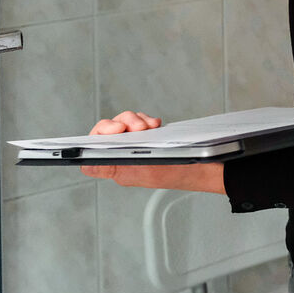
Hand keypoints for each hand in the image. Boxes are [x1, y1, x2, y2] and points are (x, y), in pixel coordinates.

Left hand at [80, 110, 225, 193]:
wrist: (206, 168)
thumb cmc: (178, 173)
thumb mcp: (144, 171)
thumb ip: (114, 166)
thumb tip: (86, 165)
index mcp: (118, 167)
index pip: (93, 150)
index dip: (99, 135)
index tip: (116, 129)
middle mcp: (124, 156)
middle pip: (108, 131)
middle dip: (122, 122)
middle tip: (139, 127)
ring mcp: (137, 147)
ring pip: (124, 124)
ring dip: (135, 119)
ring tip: (149, 125)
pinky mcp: (149, 139)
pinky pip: (139, 123)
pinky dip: (145, 119)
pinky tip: (155, 123)